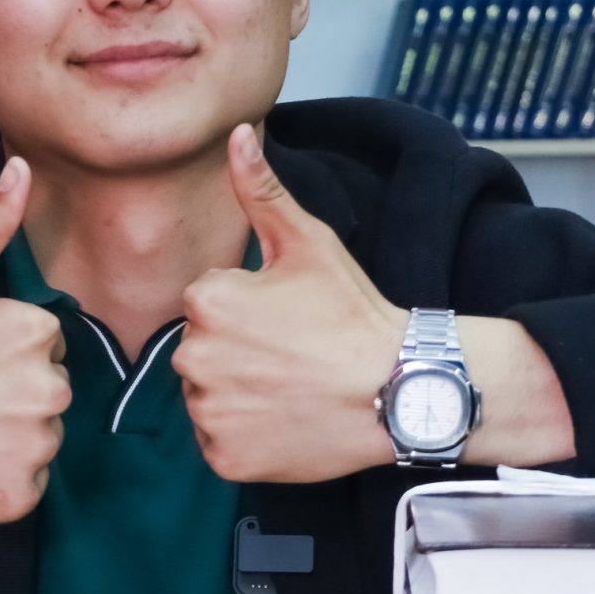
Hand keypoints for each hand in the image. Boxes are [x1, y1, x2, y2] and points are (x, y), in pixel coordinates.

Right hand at [0, 155, 69, 522]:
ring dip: (9, 438)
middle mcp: (44, 390)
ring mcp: (30, 448)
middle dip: (12, 394)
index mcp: (33, 331)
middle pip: (49, 392)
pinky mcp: (14, 497)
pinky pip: (26, 486)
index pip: (45, 343)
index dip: (3, 350)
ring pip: (41, 439)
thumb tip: (23, 167)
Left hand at [170, 125, 577, 482]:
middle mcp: (195, 359)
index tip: (291, 320)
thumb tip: (237, 134)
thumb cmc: (353, 314)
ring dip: (238, 393)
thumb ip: (261, 191)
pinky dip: (245, 436)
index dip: (250, 309)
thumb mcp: (309, 243)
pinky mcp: (224, 459)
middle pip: (202, 350)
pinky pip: (219, 440)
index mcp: (207, 302)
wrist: (399, 392)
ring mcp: (209, 414)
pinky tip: (285, 421)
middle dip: (237, 350)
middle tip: (294, 355)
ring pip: (207, 396)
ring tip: (290, 388)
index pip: (208, 303)